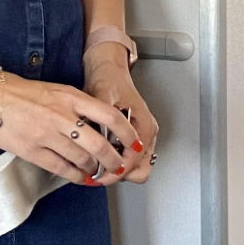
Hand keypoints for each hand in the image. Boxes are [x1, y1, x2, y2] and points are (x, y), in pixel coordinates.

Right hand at [0, 64, 140, 185]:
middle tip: (118, 166)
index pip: (109, 115)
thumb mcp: (53, 90)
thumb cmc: (17, 91)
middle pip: (100, 144)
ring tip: (98, 173)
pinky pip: (61, 168)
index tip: (134, 141)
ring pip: (82, 159)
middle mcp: (62, 115)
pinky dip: (75, 175)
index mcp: (69, 96)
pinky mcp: (32, 150)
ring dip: (94, 169)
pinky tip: (79, 177)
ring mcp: (47, 134)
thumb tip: (95, 123)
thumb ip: (74, 105)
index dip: (126, 132)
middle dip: (114, 160)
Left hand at [82, 44, 157, 182]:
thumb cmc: (109, 78)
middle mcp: (146, 132)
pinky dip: (116, 162)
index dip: (115, 171)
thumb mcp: (104, 97)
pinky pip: (128, 158)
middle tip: (98, 174)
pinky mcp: (132, 136)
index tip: (99, 176)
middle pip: (139, 170)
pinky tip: (100, 157)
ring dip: (117, 170)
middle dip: (118, 174)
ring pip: (135, 167)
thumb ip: (105, 120)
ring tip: (97, 167)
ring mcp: (141, 135)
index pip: (134, 161)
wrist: (108, 68)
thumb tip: (101, 142)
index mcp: (145, 125)